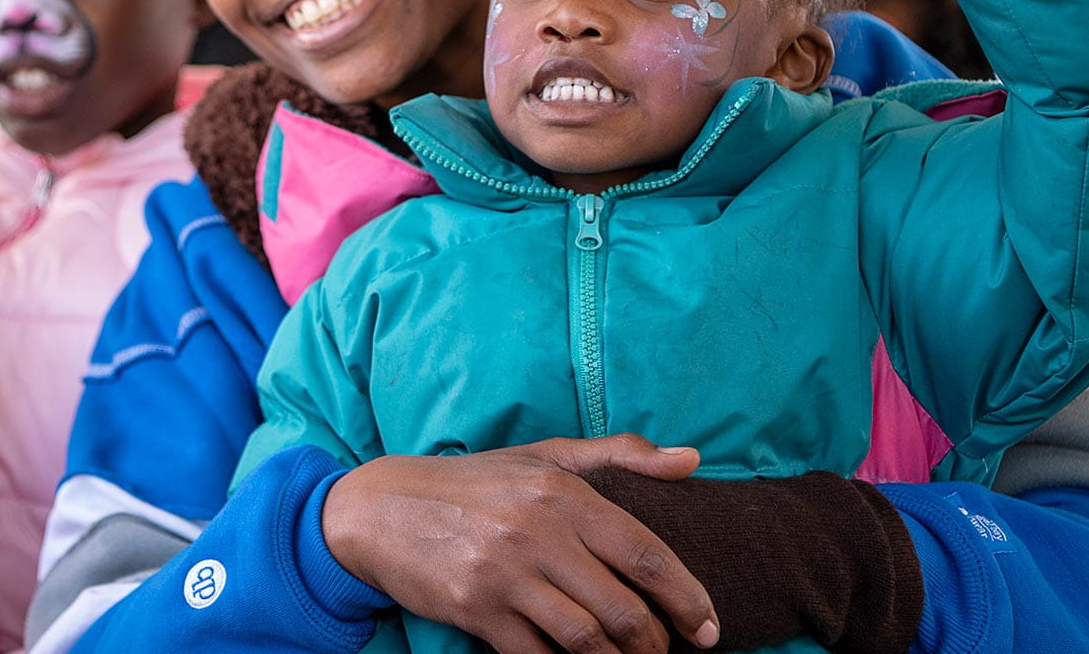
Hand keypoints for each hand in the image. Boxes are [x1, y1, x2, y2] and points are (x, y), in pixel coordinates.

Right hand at [322, 435, 718, 653]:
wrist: (381, 509)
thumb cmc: (474, 483)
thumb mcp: (543, 455)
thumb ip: (621, 456)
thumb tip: (692, 461)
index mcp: (562, 491)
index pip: (646, 555)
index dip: (687, 598)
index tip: (707, 628)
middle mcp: (537, 532)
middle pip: (623, 609)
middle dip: (654, 644)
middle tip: (663, 653)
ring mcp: (504, 575)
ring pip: (586, 641)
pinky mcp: (475, 611)